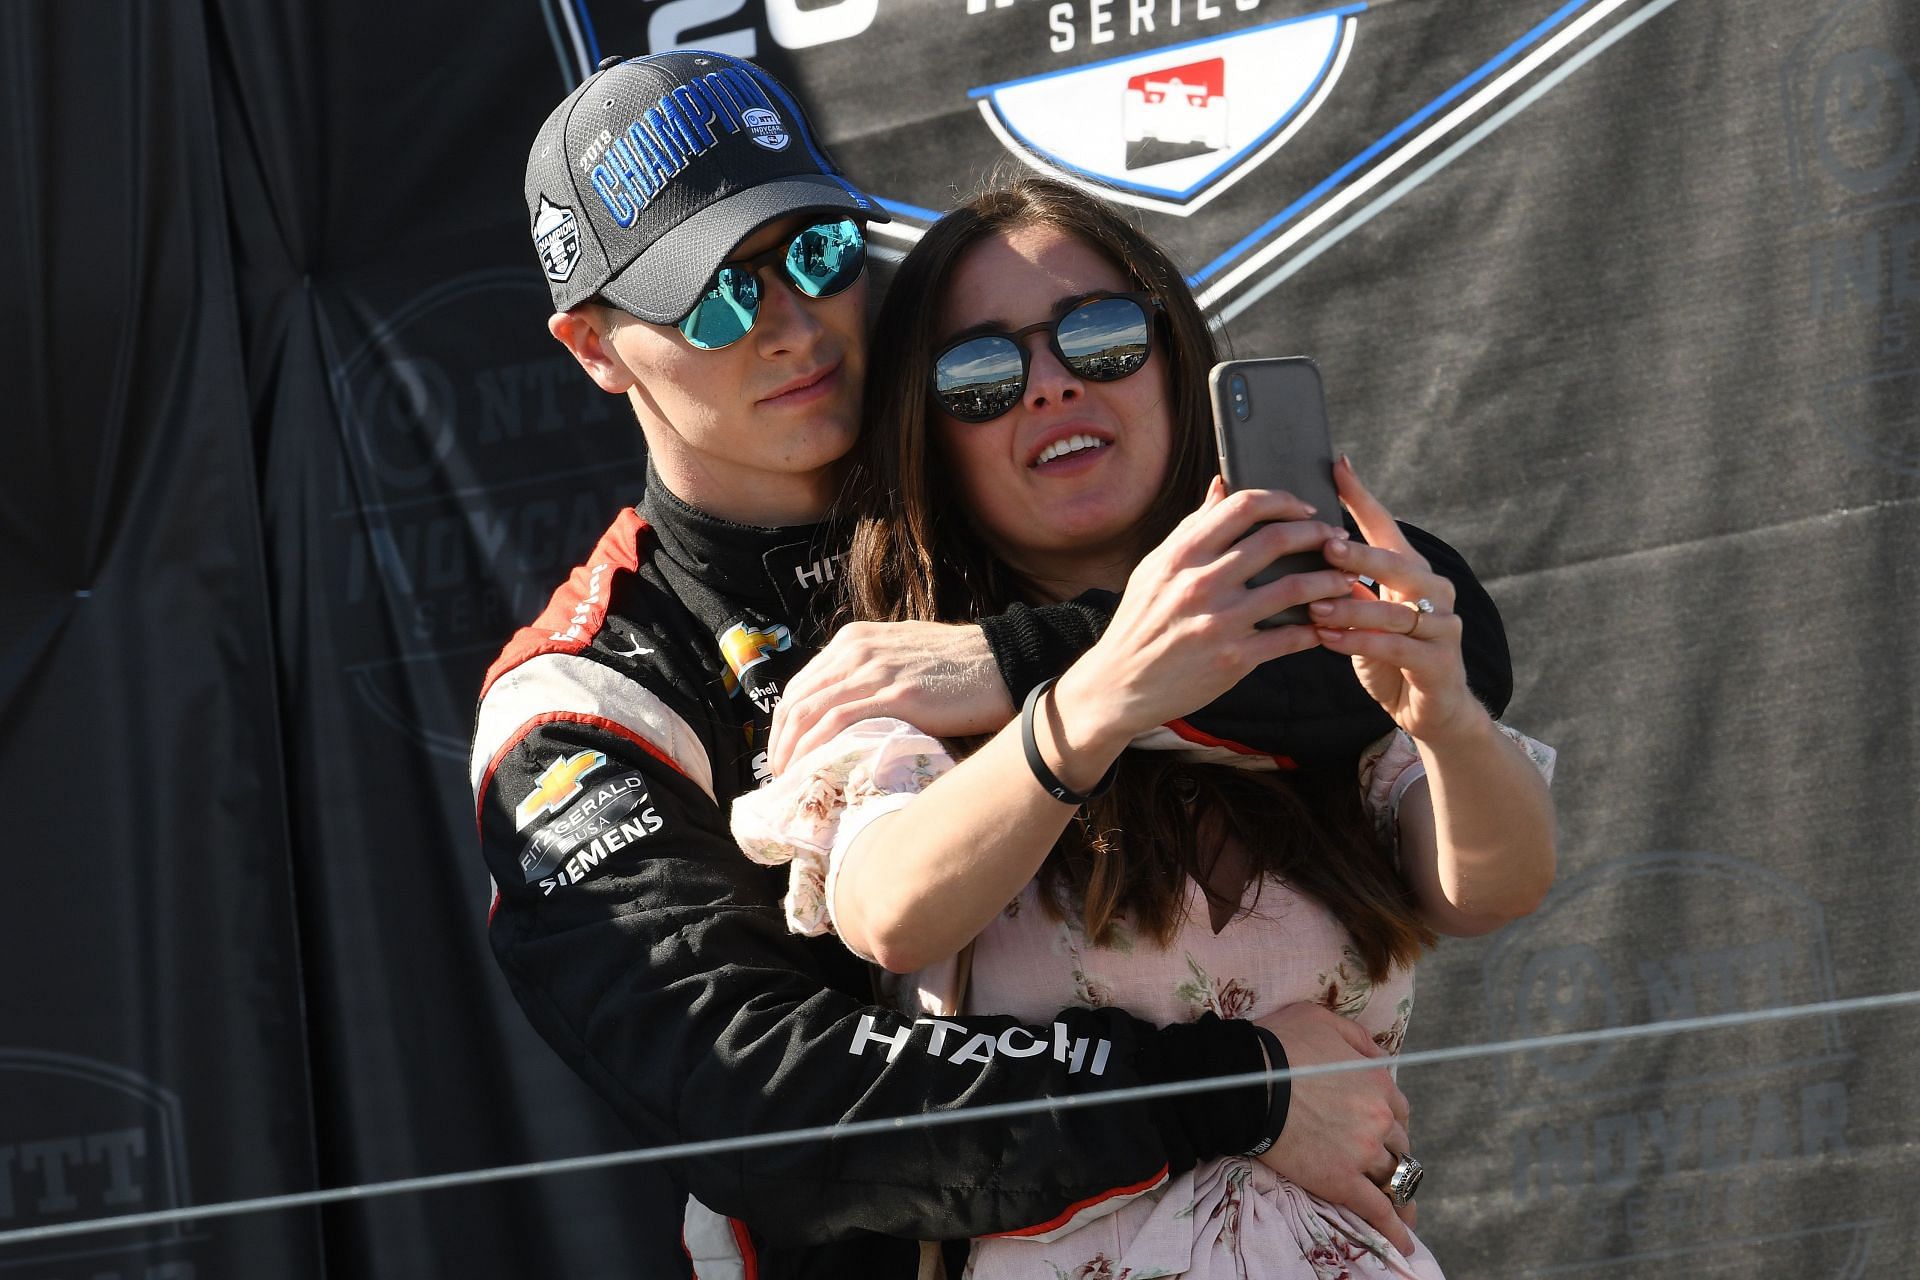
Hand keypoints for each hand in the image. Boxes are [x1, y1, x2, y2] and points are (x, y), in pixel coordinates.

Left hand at [767, 621, 1009, 774]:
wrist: (1001, 662)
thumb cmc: (957, 666)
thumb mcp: (899, 655)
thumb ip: (868, 674)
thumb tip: (845, 710)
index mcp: (853, 640)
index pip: (801, 685)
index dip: (784, 724)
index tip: (784, 753)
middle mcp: (855, 651)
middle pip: (796, 700)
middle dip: (779, 743)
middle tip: (779, 776)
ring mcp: (873, 672)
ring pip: (807, 713)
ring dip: (790, 752)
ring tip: (790, 782)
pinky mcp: (894, 696)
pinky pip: (835, 724)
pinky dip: (813, 750)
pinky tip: (810, 771)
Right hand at [1052, 480, 1354, 749]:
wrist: (1119, 686)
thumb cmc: (1140, 622)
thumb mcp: (1155, 568)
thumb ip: (1191, 527)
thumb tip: (1220, 485)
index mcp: (1181, 554)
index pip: (1242, 506)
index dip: (1283, 500)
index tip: (1305, 509)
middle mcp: (1200, 583)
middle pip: (1275, 540)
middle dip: (1317, 534)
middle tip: (1337, 539)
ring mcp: (1218, 622)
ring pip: (1293, 589)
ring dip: (1329, 581)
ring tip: (1346, 580)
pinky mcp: (1232, 659)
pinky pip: (1288, 638)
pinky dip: (1314, 630)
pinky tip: (1325, 624)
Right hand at [1254, 1002, 1415, 1255]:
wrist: (1247, 1081)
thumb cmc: (1280, 1044)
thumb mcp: (1323, 1020)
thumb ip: (1358, 1038)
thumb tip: (1380, 1055)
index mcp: (1379, 1083)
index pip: (1399, 1111)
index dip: (1389, 1122)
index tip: (1379, 1131)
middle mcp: (1379, 1119)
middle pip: (1398, 1145)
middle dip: (1391, 1154)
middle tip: (1381, 1166)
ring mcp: (1363, 1153)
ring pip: (1393, 1178)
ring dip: (1398, 1193)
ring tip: (1402, 1210)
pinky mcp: (1342, 1181)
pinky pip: (1378, 1210)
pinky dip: (1394, 1229)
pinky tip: (1402, 1244)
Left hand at [1309, 458, 1479, 742]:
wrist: (1427, 709)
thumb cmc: (1385, 653)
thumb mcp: (1360, 611)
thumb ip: (1339, 580)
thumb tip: (1292, 542)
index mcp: (1410, 569)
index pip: (1385, 524)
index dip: (1361, 496)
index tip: (1335, 465)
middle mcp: (1432, 589)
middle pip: (1397, 562)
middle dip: (1359, 554)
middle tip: (1324, 546)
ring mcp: (1442, 625)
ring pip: (1396, 608)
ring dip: (1353, 607)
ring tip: (1316, 608)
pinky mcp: (1440, 662)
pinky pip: (1399, 647)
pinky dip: (1362, 643)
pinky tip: (1329, 639)